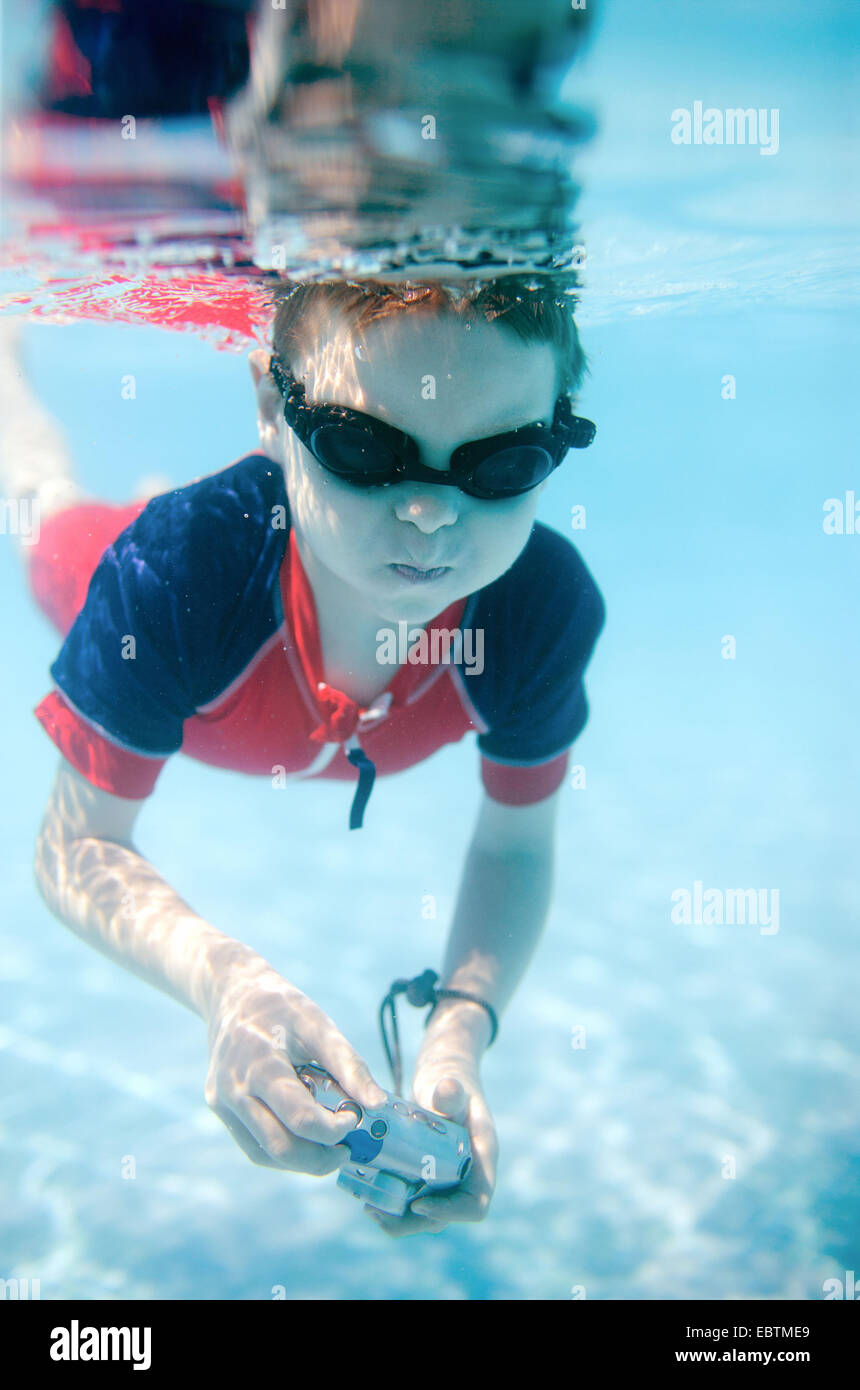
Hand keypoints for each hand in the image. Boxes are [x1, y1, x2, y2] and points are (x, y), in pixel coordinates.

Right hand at [205, 959, 386, 1173]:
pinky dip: (281, 1151)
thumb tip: (378, 1104)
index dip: (333, 1129)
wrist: (232, 993)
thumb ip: (349, 1066)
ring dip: (300, 1161)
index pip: (299, 1117)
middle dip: (319, 1159)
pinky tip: (303, 1138)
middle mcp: (234, 1088)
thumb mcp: (319, 1025)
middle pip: (280, 1146)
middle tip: (346, 1150)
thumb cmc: (282, 1008)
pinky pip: (252, 1144)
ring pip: (264, 1153)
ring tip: (328, 1148)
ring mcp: (222, 1101)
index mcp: (260, 1064)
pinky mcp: (219, 1107)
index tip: (354, 1119)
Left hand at [365, 1004, 497, 1237]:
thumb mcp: (450, 1083)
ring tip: (370, 1208)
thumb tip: (447, 1089)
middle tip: (378, 1212)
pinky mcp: (431, 1176)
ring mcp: (449, 1178)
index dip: (451, 1212)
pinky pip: (416, 1200)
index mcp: (482, 1158)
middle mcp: (469, 1175)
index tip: (419, 1204)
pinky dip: (395, 1203)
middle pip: (448, 1216)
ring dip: (400, 1218)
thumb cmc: (450, 1080)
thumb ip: (449, 1091)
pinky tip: (369, 1195)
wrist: (444, 1078)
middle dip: (414, 1221)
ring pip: (429, 1214)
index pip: (476, 1204)